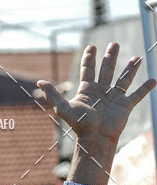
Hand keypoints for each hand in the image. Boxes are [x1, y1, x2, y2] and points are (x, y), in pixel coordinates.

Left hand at [37, 43, 155, 143]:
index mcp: (87, 91)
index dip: (89, 58)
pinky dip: (145, 88)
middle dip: (109, 57)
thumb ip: (53, 95)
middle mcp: (101, 92)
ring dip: (130, 69)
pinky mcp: (125, 106)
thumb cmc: (79, 125)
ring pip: (123, 79)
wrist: (95, 139)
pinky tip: (153, 80)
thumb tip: (39, 83)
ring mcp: (114, 98)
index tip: (91, 46)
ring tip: (136, 58)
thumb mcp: (63, 108)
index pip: (88, 70)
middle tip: (114, 44)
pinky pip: (137, 95)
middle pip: (106, 70)